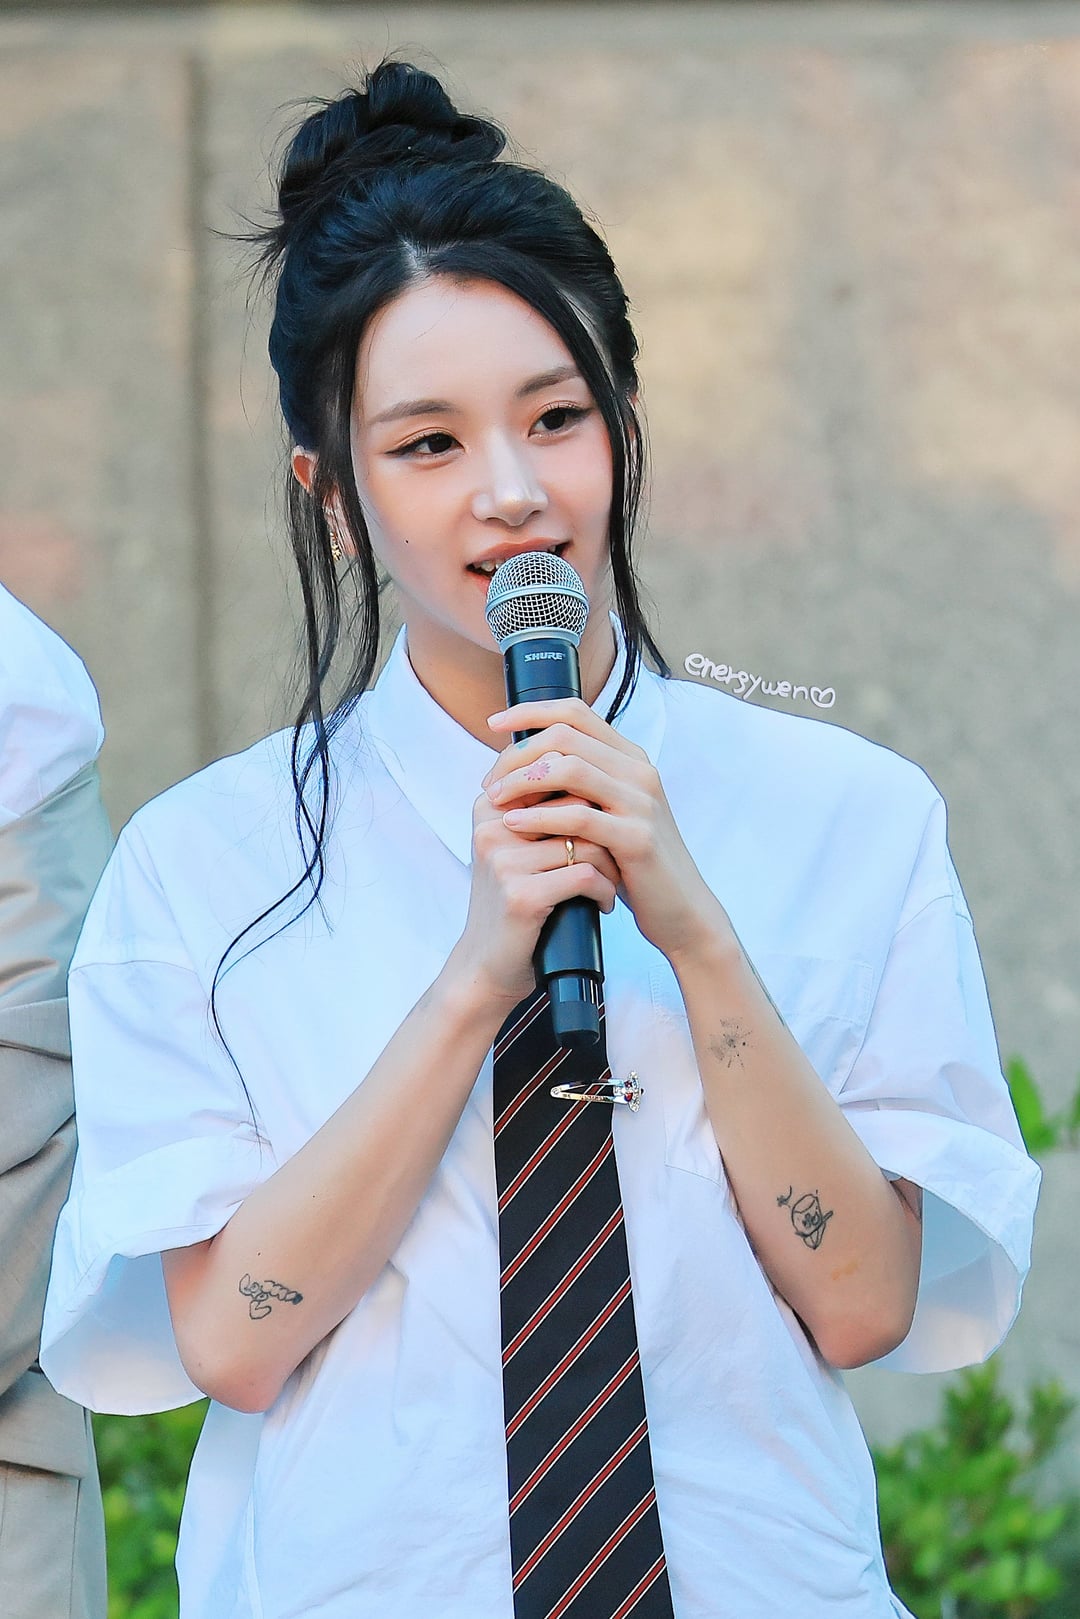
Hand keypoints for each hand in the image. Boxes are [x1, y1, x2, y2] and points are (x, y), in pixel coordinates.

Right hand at [453, 779, 622, 1009]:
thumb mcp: (516, 849)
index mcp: (490, 807)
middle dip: (607, 830)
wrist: (488, 964)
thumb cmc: (514, 903)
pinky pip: (586, 877)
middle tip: (618, 856)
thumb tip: (595, 772)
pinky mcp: (521, 895)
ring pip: (588, 842)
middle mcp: (493, 828)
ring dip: (612, 866)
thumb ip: (543, 810)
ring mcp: (504, 861)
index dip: (592, 800)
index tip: (604, 827)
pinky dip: (606, 891)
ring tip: (611, 882)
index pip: (557, 773)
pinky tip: (603, 903)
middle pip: (577, 805)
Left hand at [482, 697, 729, 965]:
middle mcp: (638, 772)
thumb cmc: (634, 862)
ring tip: (495, 799)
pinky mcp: (637, 839)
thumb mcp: (610, 812)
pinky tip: (513, 824)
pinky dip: (539, 817)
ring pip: (570, 769)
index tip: (494, 724)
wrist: (681, 908)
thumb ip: (581, 784)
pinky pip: (578, 817)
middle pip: (565, 736)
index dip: (530, 712)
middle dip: (518, 754)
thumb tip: (524, 763)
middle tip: (491, 781)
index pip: (575, 712)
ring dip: (523, 780)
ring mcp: (640, 803)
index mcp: (630, 758)